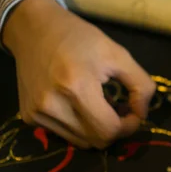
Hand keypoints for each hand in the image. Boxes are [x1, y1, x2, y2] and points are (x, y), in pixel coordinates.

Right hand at [3, 0, 154, 148]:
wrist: (33, 28)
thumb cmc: (79, 38)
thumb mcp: (118, 54)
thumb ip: (141, 85)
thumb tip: (142, 114)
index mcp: (76, 87)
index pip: (109, 130)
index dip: (129, 126)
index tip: (133, 112)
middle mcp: (52, 106)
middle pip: (96, 141)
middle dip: (114, 129)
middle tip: (119, 109)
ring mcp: (37, 114)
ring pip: (81, 142)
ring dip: (96, 130)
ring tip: (99, 106)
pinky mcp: (28, 117)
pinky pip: (64, 135)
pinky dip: (78, 127)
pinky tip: (79, 105)